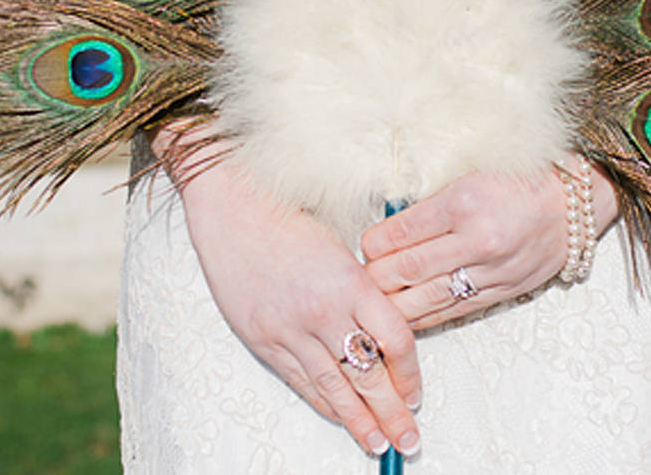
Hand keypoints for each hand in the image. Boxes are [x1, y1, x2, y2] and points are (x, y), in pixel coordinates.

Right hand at [152, 124, 423, 458]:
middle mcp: (322, 311)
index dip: (411, 371)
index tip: (417, 388)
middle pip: (368, 375)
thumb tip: (384, 330)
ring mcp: (289, 329)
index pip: (395, 340)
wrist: (233, 208)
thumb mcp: (339, 246)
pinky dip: (322, 403)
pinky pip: (299, 381)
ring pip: (333, 388)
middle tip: (410, 438)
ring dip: (359, 421)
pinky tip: (338, 418)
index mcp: (349, 281)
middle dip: (392, 412)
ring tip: (378, 443)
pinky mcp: (262, 339)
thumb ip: (362, 289)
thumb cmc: (288, 216)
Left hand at [362, 160, 617, 329]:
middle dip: (378, 276)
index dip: (375, 242)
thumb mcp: (472, 171)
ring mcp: (492, 269)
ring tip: (373, 304)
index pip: (404, 230)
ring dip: (396, 303)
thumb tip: (391, 220)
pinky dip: (427, 315)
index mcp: (465, 200)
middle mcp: (478, 239)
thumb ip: (434, 198)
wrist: (572, 202)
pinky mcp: (503, 290)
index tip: (363, 245)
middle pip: (410, 268)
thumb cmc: (520, 178)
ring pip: (429, 296)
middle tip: (358, 278)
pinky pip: (456, 309)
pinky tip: (407, 318)